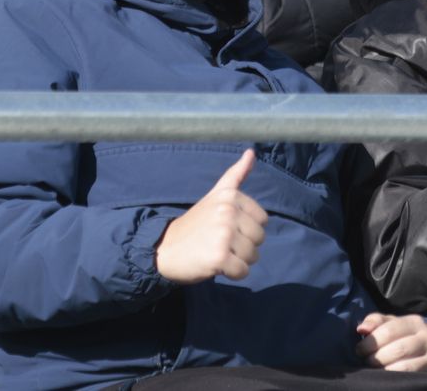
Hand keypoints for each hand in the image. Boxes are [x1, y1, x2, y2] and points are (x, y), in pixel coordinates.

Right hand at [154, 150, 268, 283]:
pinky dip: (233, 274)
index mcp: (230, 196)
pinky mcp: (219, 257)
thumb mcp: (215, 195)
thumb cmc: (195, 224)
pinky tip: (216, 266)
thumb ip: (236, 175)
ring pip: (253, 256)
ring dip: (239, 261)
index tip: (226, 229)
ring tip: (217, 253)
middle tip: (221, 244)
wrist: (163, 248)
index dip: (247, 229)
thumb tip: (252, 152)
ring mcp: (224, 234)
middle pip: (259, 239)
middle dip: (244, 247)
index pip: (262, 220)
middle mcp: (228, 212)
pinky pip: (243, 272)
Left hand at [354, 313, 426, 371]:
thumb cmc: (407, 337)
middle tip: (367, 362)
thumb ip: (377, 322)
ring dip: (384, 370)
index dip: (370, 342)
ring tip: (376, 370)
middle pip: (396, 349)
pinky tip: (388, 378)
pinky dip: (395, 379)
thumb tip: (361, 328)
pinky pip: (410, 378)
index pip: (388, 330)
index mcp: (414, 322)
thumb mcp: (394, 325)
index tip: (360, 350)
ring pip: (404, 367)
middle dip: (376, 358)